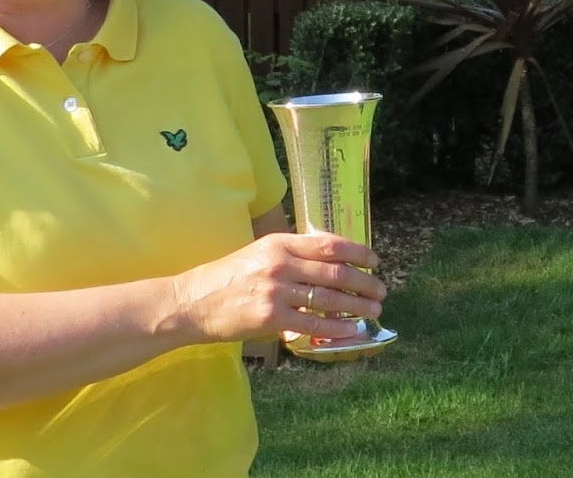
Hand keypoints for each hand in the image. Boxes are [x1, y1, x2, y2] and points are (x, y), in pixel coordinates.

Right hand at [170, 231, 385, 346]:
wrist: (191, 301)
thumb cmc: (227, 277)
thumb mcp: (260, 252)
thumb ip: (292, 253)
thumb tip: (330, 257)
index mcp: (279, 243)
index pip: (329, 245)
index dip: (357, 252)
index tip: (375, 260)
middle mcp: (280, 264)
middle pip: (334, 272)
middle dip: (363, 282)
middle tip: (381, 289)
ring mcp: (275, 291)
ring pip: (327, 299)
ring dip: (356, 305)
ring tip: (374, 310)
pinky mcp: (269, 317)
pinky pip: (311, 323)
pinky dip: (336, 327)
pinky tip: (352, 329)